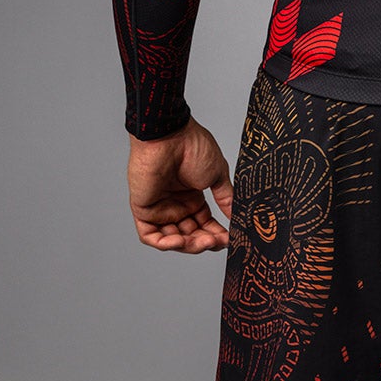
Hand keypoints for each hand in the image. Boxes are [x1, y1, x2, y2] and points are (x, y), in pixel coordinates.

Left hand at [127, 118, 234, 253]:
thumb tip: (237, 215)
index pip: (204, 224)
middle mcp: (175, 204)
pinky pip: (151, 236)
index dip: (216, 234)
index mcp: (192, 195)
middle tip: (217, 242)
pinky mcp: (143, 209)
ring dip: (188, 244)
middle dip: (204, 241)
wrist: (170, 136)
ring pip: (172, 239)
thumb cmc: (192, 147)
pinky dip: (165, 243)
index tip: (229, 239)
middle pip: (190, 234)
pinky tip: (180, 241)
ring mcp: (159, 208)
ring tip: (203, 241)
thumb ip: (225, 198)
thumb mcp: (217, 175)